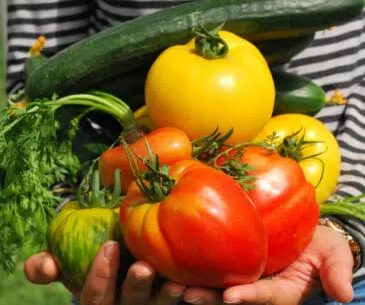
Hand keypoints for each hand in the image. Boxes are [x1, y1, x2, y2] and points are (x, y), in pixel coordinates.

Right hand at [24, 241, 185, 304]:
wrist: (117, 259)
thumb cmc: (92, 261)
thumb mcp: (68, 265)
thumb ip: (48, 266)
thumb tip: (43, 267)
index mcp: (99, 298)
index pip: (95, 296)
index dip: (100, 276)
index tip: (108, 246)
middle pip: (130, 303)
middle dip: (135, 287)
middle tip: (143, 267)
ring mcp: (148, 303)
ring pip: (157, 304)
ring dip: (166, 294)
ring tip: (176, 282)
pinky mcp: (167, 297)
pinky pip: (178, 298)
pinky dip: (187, 291)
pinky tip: (193, 278)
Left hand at [182, 225, 353, 304]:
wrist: (302, 231)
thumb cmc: (319, 244)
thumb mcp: (333, 255)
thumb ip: (335, 271)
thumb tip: (345, 296)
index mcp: (280, 290)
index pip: (264, 297)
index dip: (249, 298)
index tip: (231, 297)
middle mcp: (256, 286)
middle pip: (230, 296)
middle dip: (208, 297)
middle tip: (186, 293)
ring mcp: (241, 273)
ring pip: (214, 282)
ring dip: (193, 283)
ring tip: (170, 281)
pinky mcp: (229, 256)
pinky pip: (210, 261)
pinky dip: (192, 262)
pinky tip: (171, 256)